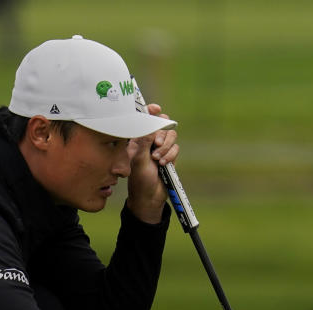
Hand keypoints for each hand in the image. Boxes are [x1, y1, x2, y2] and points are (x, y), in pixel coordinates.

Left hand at [125, 103, 178, 223]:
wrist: (149, 198)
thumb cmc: (139, 180)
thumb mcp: (139, 159)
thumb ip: (145, 141)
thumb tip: (151, 124)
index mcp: (137, 139)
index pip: (144, 120)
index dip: (150, 112)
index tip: (156, 109)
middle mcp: (149, 142)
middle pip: (162, 125)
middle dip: (161, 134)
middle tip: (156, 144)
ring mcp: (160, 149)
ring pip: (170, 136)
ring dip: (166, 147)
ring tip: (157, 159)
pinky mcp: (169, 156)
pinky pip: (175, 148)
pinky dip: (170, 155)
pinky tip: (163, 164)